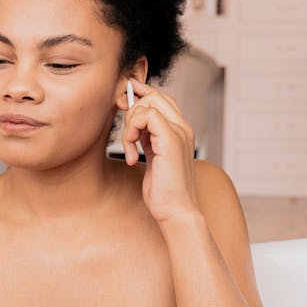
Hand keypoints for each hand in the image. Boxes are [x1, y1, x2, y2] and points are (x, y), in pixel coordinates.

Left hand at [122, 78, 198, 224]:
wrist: (176, 211)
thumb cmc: (164, 191)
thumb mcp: (152, 156)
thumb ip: (147, 136)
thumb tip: (133, 119)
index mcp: (180, 131)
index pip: (161, 99)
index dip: (141, 95)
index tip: (123, 101)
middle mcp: (183, 128)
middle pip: (154, 96)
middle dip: (132, 109)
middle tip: (126, 133)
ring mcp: (179, 132)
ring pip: (148, 103)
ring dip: (130, 125)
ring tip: (130, 148)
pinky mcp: (170, 139)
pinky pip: (145, 116)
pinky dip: (131, 132)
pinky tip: (132, 153)